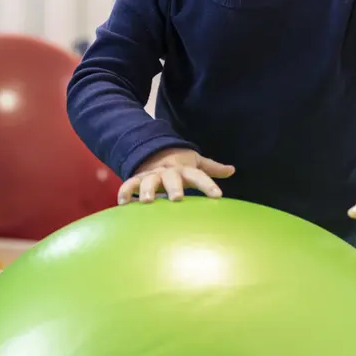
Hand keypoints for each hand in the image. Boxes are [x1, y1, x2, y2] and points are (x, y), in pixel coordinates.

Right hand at [118, 147, 234, 204]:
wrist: (154, 152)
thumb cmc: (179, 165)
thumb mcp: (195, 163)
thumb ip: (212, 168)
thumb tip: (232, 170)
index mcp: (184, 169)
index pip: (199, 176)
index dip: (208, 185)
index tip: (218, 195)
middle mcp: (167, 172)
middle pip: (171, 178)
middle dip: (174, 187)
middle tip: (177, 198)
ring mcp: (151, 175)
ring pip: (148, 181)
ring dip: (148, 190)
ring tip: (148, 201)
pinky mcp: (137, 179)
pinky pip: (129, 184)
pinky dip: (125, 192)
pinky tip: (123, 203)